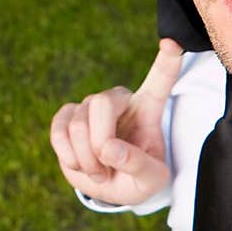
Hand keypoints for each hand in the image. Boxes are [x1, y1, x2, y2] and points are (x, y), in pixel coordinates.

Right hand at [49, 37, 184, 205]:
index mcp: (147, 111)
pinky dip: (68, 155)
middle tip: (105, 170)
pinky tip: (79, 164)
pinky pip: (58, 131)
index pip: (158, 83)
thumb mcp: (150, 181)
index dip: (165, 63)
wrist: (110, 187)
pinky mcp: (67, 116)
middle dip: (98, 143)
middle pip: (101, 104)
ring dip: (85, 159)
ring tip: (99, 172)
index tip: (173, 43)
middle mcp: (119, 101)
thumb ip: (137, 164)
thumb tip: (108, 148)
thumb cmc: (136, 180)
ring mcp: (91, 106)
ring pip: (77, 123)